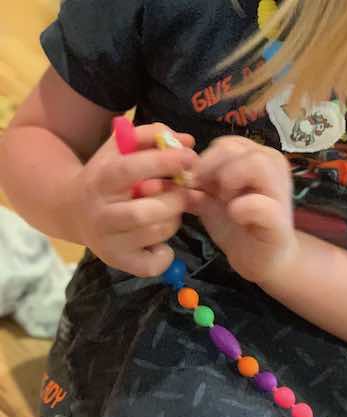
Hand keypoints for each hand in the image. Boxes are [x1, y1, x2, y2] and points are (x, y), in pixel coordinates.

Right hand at [66, 123, 196, 276]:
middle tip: (182, 193)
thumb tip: (188, 141)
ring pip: (153, 234)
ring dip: (172, 221)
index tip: (190, 157)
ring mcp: (107, 242)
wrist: (72, 210)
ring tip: (168, 213)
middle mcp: (100, 214)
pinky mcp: (117, 262)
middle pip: (144, 212)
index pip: (130, 169)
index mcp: (99, 179)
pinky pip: (151, 265)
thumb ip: (151, 137)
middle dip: (174, 200)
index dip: (164, 162)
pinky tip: (160, 243)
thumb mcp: (120, 149)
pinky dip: (164, 255)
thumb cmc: (105, 176)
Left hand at [187, 136, 297, 283]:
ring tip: (226, 202)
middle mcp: (272, 166)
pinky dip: (242, 208)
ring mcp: (280, 191)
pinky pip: (260, 204)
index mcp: (255, 158)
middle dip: (212, 168)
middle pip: (236, 148)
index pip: (226, 143)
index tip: (194, 182)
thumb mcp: (209, 204)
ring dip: (231, 180)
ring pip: (256, 164)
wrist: (260, 262)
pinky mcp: (279, 220)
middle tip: (205, 191)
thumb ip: (193, 188)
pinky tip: (235, 216)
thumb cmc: (238, 228)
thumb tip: (167, 178)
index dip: (205, 159)